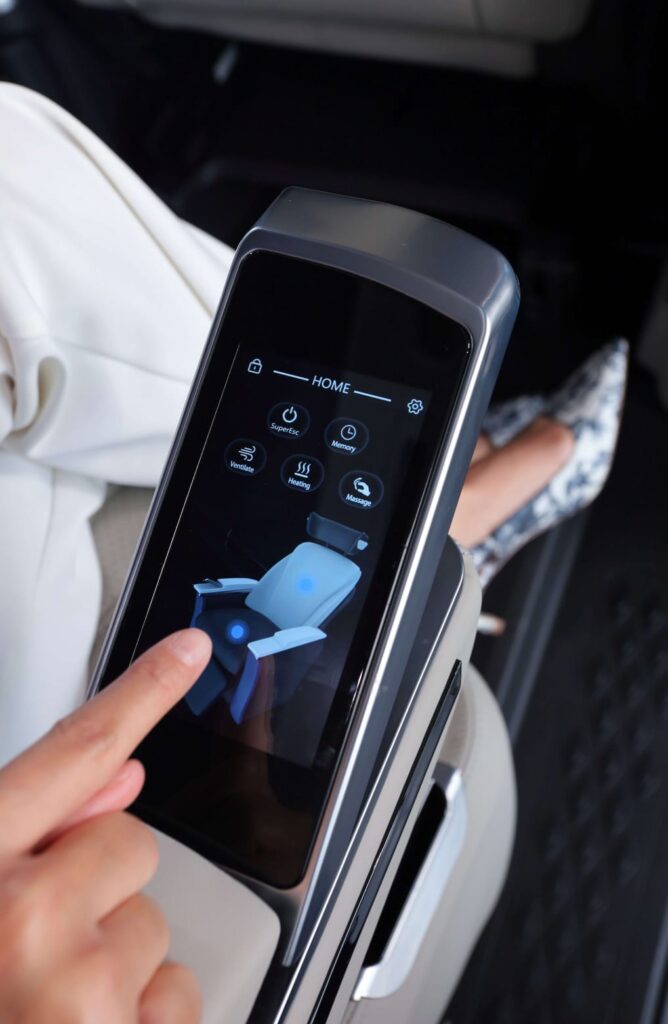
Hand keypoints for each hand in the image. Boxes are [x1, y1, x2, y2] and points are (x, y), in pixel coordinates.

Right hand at [0, 628, 211, 1023]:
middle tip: (33, 953)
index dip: (139, 691)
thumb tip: (123, 774)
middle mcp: (17, 922)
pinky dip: (139, 1020)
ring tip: (41, 1012)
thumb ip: (33, 833)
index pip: (69, 753)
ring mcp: (75, 991)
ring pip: (153, 926)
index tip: (191, 650)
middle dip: (97, 890)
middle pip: (130, 847)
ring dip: (112, 964)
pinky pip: (173, 994)